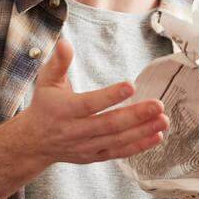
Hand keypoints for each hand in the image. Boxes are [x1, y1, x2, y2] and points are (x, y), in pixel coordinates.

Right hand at [15, 38, 168, 166]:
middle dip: (135, 115)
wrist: (35, 141)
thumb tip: (65, 42)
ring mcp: (86, 146)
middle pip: (109, 124)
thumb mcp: (46, 81)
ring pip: (117, 140)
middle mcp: (76, 131)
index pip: (89, 104)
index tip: (131, 86)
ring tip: (163, 120)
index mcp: (64, 110)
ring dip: (142, 131)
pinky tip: (156, 136)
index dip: (110, 96)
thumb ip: (58, 62)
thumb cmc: (45, 105)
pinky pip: (118, 152)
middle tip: (158, 105)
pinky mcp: (94, 156)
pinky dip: (138, 146)